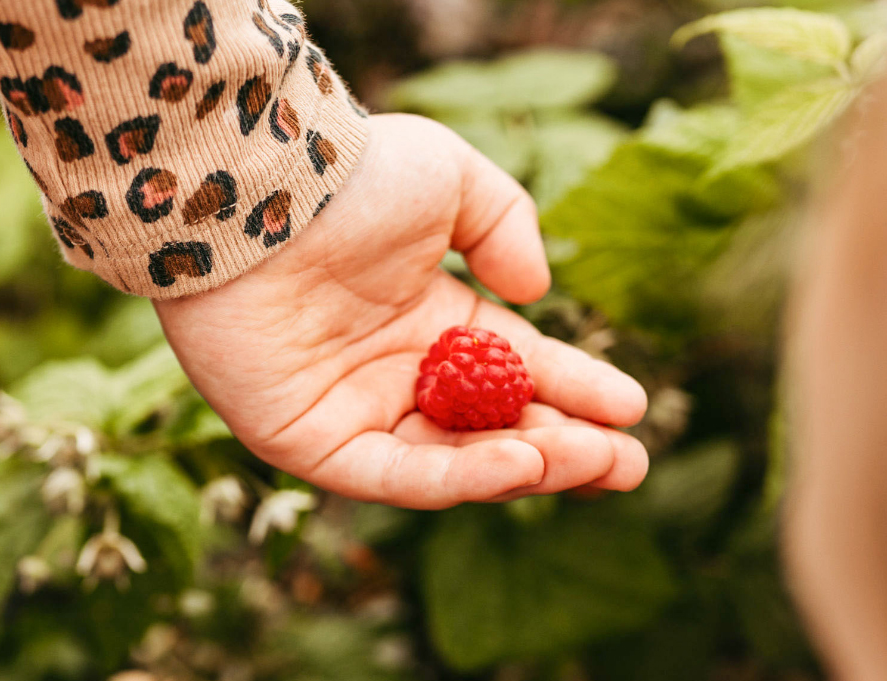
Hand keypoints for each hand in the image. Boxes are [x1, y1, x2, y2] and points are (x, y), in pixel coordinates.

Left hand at [154, 114, 648, 509]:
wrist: (253, 194)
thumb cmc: (347, 179)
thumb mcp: (452, 179)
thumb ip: (506, 226)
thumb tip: (535, 294)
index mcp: (429, 320)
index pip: (517, 372)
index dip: (576, 392)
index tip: (634, 409)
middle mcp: (393, 374)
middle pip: (493, 431)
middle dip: (567, 451)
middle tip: (629, 464)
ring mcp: (350, 413)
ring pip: (454, 462)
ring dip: (528, 468)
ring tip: (593, 460)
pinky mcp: (307, 444)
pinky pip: (396, 475)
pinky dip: (460, 476)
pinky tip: (522, 461)